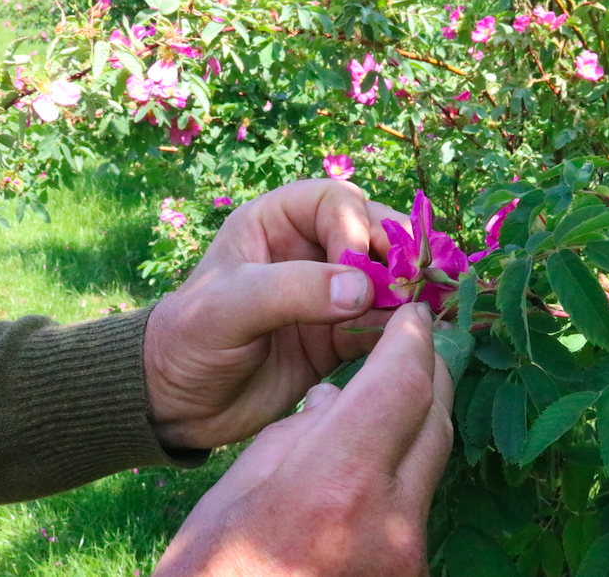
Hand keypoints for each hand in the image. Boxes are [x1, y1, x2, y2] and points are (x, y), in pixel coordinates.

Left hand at [144, 179, 407, 448]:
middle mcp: (309, 250)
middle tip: (416, 282)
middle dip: (399, 254)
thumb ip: (293, 290)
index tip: (358, 265)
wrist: (179, 407)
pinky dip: (402, 328)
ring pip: (386, 277)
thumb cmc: (189, 341)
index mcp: (275, 223)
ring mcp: (329, 293)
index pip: (335, 201)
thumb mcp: (229, 308)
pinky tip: (416, 338)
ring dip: (410, 291)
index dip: (356, 227)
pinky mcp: (341, 335)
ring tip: (429, 308)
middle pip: (374, 232)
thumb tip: (364, 289)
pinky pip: (383, 323)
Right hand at [152, 304, 453, 576]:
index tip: (411, 314)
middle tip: (418, 338)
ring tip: (405, 382)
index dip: (411, 339)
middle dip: (430, 370)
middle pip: (434, 418)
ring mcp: (407, 555)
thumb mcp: (236, 491)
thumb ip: (297, 436)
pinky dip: (407, 464)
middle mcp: (389, 519)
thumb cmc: (210, 575)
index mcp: (336, 482)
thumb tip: (335, 402)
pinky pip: (418, 502)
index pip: (401, 384)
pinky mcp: (408, 575)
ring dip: (422, 415)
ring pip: (433, 460)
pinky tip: (382, 451)